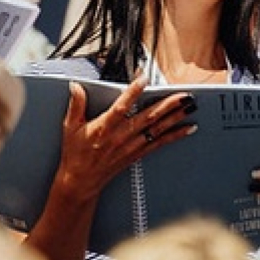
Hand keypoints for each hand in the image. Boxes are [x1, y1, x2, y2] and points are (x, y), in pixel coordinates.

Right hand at [51, 80, 196, 204]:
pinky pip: (159, 143)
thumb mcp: (70, 127)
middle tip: (183, 95)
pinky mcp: (137, 154)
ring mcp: (131, 146)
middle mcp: (120, 136)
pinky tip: (188, 128)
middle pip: (148, 117)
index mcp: (104, 127)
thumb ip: (76, 105)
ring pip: (157, 129)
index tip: (143, 79)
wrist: (81, 181)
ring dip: (175, 117)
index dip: (132, 93)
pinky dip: (175, 135)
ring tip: (190, 106)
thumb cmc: (76, 153)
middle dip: (168, 105)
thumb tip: (76, 87)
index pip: (120, 107)